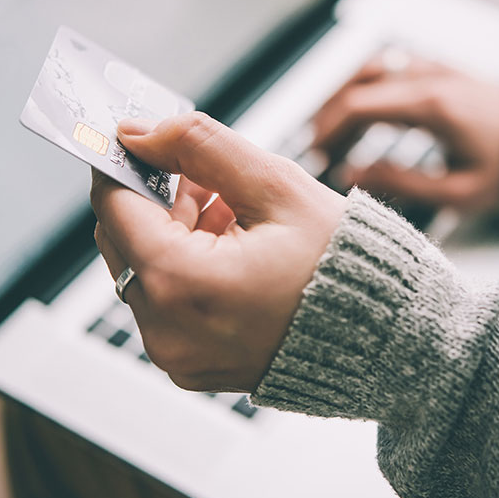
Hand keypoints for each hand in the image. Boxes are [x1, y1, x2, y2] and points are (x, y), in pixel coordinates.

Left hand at [90, 112, 347, 391]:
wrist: (385, 338)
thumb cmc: (344, 267)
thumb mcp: (276, 187)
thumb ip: (200, 146)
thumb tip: (140, 132)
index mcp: (181, 285)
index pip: (114, 205)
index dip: (123, 162)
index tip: (138, 139)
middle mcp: (166, 331)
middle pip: (122, 239)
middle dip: (157, 198)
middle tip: (206, 176)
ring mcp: (176, 356)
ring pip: (144, 269)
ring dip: (175, 232)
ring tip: (236, 217)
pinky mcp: (190, 365)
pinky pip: (166, 304)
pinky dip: (187, 269)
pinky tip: (235, 251)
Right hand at [312, 53, 498, 209]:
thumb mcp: (459, 191)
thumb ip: (401, 182)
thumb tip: (350, 173)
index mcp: (432, 106)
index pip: (359, 106)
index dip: (328, 130)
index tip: (316, 157)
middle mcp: (429, 77)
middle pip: (357, 83)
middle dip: (328, 115)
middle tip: (316, 149)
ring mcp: (434, 68)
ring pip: (371, 68)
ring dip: (344, 96)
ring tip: (331, 132)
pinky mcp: (440, 69)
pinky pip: (390, 67)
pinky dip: (366, 86)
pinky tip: (361, 114)